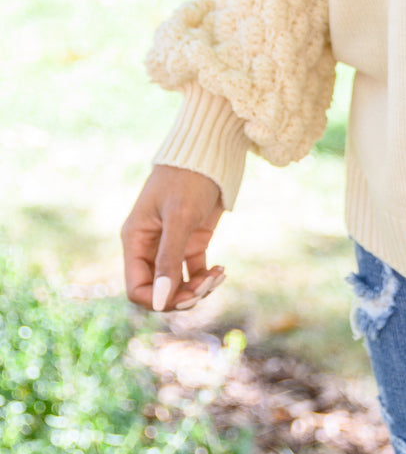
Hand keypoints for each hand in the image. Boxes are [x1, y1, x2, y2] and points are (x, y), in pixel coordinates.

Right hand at [121, 164, 224, 311]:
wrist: (212, 150)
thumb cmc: (189, 177)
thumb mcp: (179, 217)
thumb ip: (169, 260)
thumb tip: (160, 303)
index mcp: (136, 240)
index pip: (137, 288)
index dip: (157, 300)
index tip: (184, 296)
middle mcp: (150, 245)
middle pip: (159, 290)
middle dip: (182, 295)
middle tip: (207, 285)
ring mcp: (172, 244)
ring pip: (179, 284)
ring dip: (198, 288)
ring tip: (218, 276)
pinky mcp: (193, 240)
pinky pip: (195, 272)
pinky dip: (207, 277)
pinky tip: (221, 270)